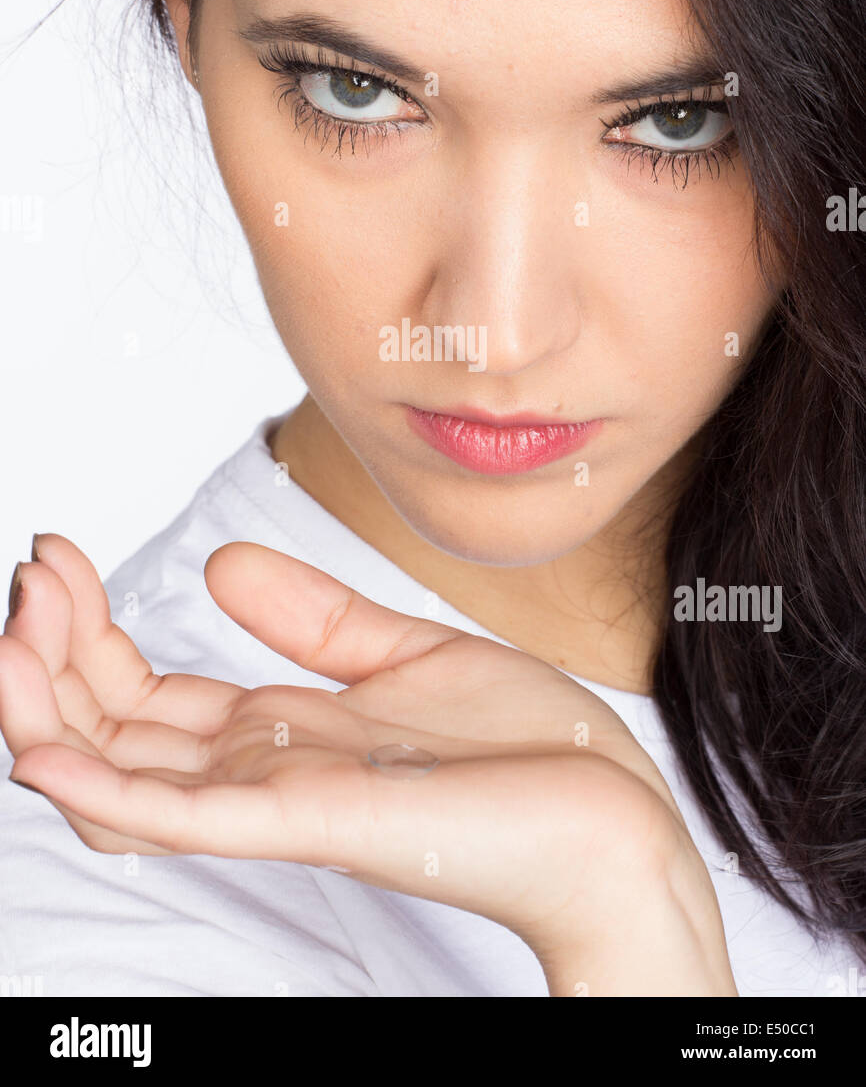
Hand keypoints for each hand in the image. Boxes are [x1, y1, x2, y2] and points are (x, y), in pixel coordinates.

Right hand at [0, 534, 735, 993]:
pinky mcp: (310, 820)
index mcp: (279, 732)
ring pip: (122, 775)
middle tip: (28, 577)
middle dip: (54, 655)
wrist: (612, 812)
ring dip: (49, 714)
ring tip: (8, 644)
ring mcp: (278, 801)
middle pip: (115, 728)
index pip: (144, 694)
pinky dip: (102, 789)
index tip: (59, 555)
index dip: (89, 629)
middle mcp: (260, 771)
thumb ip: (313, 617)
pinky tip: (46, 747)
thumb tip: (220, 564)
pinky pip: (180, 819)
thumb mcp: (405, 653)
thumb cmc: (525, 748)